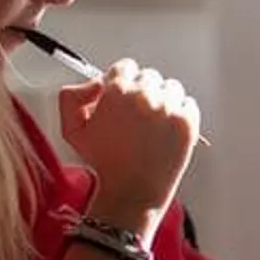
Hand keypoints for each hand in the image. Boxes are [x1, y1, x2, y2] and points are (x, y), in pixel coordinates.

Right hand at [57, 59, 199, 221]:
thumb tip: (94, 83)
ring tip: (152, 124)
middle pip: (148, 76)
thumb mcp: (72, 130)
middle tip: (135, 116)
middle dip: (141, 92)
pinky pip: (188, 102)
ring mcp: (169, 107)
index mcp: (117, 91)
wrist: (132, 192)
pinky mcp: (188, 121)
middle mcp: (145, 95)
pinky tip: (166, 129)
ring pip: (170, 87)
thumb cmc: (103, 163)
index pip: (125, 67)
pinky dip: (180, 112)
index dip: (121, 83)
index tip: (122, 96)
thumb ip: (71, 97)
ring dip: (162, 99)